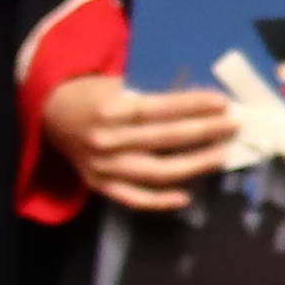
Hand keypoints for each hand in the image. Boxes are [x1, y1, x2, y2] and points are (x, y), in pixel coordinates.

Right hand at [39, 72, 233, 214]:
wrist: (50, 115)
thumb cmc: (93, 94)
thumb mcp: (117, 83)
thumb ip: (152, 94)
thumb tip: (200, 101)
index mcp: (110, 110)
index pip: (159, 109)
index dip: (192, 106)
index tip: (223, 103)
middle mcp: (106, 141)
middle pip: (163, 140)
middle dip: (204, 133)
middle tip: (234, 127)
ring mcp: (103, 167)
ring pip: (155, 172)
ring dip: (193, 165)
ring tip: (221, 156)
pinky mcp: (100, 186)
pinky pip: (133, 198)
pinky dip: (160, 201)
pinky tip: (186, 197)